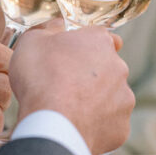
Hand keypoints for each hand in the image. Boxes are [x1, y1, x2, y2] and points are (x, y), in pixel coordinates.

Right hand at [10, 21, 133, 154]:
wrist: (52, 125)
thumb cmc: (41, 78)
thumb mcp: (32, 42)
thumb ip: (48, 30)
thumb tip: (58, 26)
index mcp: (100, 42)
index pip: (100, 37)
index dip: (84, 47)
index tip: (71, 57)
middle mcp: (119, 68)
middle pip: (107, 69)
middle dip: (90, 76)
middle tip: (64, 86)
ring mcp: (123, 99)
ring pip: (111, 98)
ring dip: (94, 102)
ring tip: (68, 111)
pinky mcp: (121, 128)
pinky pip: (109, 125)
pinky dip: (95, 127)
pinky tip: (75, 128)